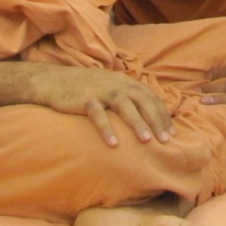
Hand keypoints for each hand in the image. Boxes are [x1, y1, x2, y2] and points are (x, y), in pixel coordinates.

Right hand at [35, 67, 175, 146]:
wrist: (53, 81)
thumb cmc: (84, 88)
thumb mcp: (109, 86)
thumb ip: (126, 96)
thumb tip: (146, 115)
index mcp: (124, 81)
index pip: (149, 96)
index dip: (162, 114)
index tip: (172, 132)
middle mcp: (116, 83)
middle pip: (142, 100)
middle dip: (156, 119)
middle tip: (166, 140)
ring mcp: (100, 91)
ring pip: (124, 105)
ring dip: (137, 123)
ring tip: (147, 141)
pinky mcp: (84, 99)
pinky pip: (97, 115)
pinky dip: (106, 128)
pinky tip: (113, 144)